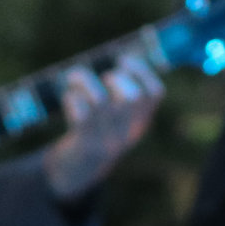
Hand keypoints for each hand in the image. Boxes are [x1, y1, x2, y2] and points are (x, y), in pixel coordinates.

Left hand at [43, 51, 164, 203]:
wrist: (80, 170)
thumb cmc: (98, 130)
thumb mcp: (117, 115)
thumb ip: (121, 89)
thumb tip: (119, 56)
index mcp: (140, 122)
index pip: (155, 93)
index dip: (141, 71)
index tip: (124, 60)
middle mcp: (127, 131)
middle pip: (131, 97)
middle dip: (115, 78)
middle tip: (103, 78)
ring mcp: (106, 137)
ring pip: (99, 100)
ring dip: (85, 80)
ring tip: (75, 78)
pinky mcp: (84, 140)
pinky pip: (79, 113)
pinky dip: (71, 98)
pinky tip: (69, 97)